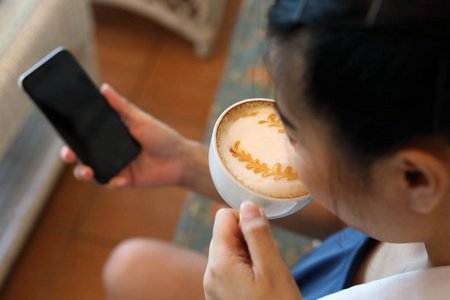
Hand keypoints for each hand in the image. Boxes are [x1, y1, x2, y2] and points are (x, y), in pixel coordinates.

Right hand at [61, 83, 188, 187]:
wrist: (180, 159)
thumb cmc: (163, 137)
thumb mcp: (141, 120)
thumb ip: (122, 107)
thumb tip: (104, 88)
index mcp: (112, 134)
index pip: (86, 134)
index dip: (73, 134)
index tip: (64, 132)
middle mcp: (110, 150)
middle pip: (83, 153)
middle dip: (71, 155)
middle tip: (69, 154)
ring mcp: (116, 166)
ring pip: (92, 171)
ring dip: (84, 172)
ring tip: (88, 172)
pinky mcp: (125, 180)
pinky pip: (111, 184)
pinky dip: (112, 183)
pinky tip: (120, 180)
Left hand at [204, 202, 301, 299]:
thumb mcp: (272, 268)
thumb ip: (258, 234)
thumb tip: (247, 205)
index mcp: (220, 262)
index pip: (223, 217)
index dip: (247, 220)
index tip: (265, 237)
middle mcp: (210, 274)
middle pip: (226, 234)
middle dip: (250, 239)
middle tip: (269, 259)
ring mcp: (214, 286)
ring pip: (230, 252)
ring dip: (249, 254)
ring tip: (267, 275)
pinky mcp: (220, 295)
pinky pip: (230, 270)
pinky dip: (246, 269)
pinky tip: (260, 284)